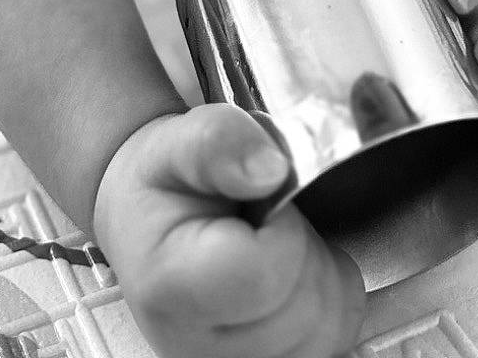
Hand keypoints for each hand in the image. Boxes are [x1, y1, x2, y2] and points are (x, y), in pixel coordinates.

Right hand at [93, 105, 364, 357]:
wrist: (145, 222)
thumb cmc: (163, 186)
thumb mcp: (179, 141)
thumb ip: (219, 141)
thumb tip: (271, 168)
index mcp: (172, 284)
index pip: (270, 273)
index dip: (285, 228)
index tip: (260, 205)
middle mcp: (196, 346)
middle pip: (307, 307)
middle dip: (304, 249)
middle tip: (266, 223)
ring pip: (328, 330)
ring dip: (320, 277)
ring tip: (276, 249)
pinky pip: (332, 344)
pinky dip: (328, 304)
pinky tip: (293, 278)